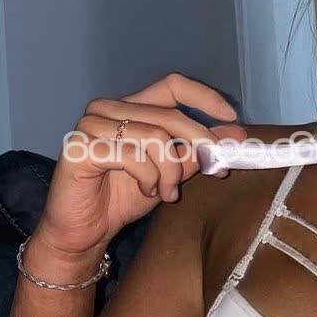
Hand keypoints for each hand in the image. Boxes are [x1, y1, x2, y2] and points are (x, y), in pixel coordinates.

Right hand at [35, 71, 246, 257]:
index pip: (172, 85)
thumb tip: (237, 135)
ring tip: (169, 193)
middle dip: (200, 144)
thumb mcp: (171, 172)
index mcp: (131, 106)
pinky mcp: (80, 147)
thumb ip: (197, 151)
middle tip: (216, 170)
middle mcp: (108, 108)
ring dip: (171, 171)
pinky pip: (132, 155)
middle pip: (170, 115)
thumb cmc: (124, 197)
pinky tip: (147, 191)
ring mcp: (90, 125)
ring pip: (155, 136)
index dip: (204, 97)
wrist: (86, 231)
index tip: (230, 117)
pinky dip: (148, 177)